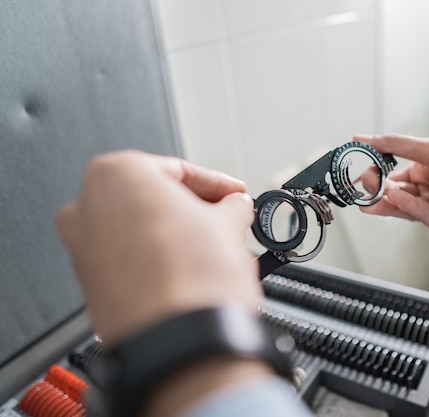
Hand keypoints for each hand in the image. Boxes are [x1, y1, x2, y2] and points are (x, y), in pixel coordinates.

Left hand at [56, 150, 259, 344]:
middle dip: (194, 210)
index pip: (179, 170)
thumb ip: (232, 206)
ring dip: (178, 236)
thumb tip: (235, 207)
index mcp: (115, 175)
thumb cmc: (191, 281)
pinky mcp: (93, 288)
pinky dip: (160, 261)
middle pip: (154, 199)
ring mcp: (85, 250)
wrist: (180, 341)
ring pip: (140, 230)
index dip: (218, 185)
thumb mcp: (228, 223)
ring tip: (215, 248)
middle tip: (228, 219)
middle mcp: (88, 209)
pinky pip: (132, 261)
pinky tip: (191, 272)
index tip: (235, 194)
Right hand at [355, 129, 428, 237]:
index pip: (391, 176)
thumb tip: (363, 137)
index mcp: (427, 170)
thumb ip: (397, 146)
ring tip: (374, 193)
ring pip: (405, 209)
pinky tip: (397, 196)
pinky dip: (408, 207)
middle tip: (363, 187)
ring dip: (388, 202)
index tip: (360, 172)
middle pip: (395, 196)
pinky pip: (423, 216)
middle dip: (376, 192)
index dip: (374, 175)